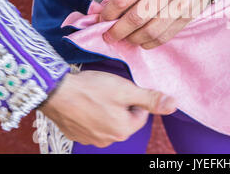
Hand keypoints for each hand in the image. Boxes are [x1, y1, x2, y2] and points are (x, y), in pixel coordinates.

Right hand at [39, 71, 176, 147]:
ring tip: (95, 95)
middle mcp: (109, 140)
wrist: (55, 92)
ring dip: (106, 109)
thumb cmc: (92, 89)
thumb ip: (150, 99)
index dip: (134, 99)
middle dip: (120, 105)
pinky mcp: (77, 135)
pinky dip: (91, 114)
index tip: (122, 90)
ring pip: (108, 121)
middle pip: (125, 119)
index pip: (141, 114)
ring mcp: (91, 139)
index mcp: (124, 130)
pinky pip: (92, 124)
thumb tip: (174, 105)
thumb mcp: (126, 90)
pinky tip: (85, 103)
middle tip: (109, 91)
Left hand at [100, 0, 209, 49]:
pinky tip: (142, 41)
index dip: (108, 13)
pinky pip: (165, 35)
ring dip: (133, 39)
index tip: (101, 20)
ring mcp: (181, 4)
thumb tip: (110, 10)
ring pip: (150, 31)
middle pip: (135, 18)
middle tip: (108, 36)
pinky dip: (150, 42)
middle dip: (117, 31)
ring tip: (125, 39)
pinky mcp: (189, 16)